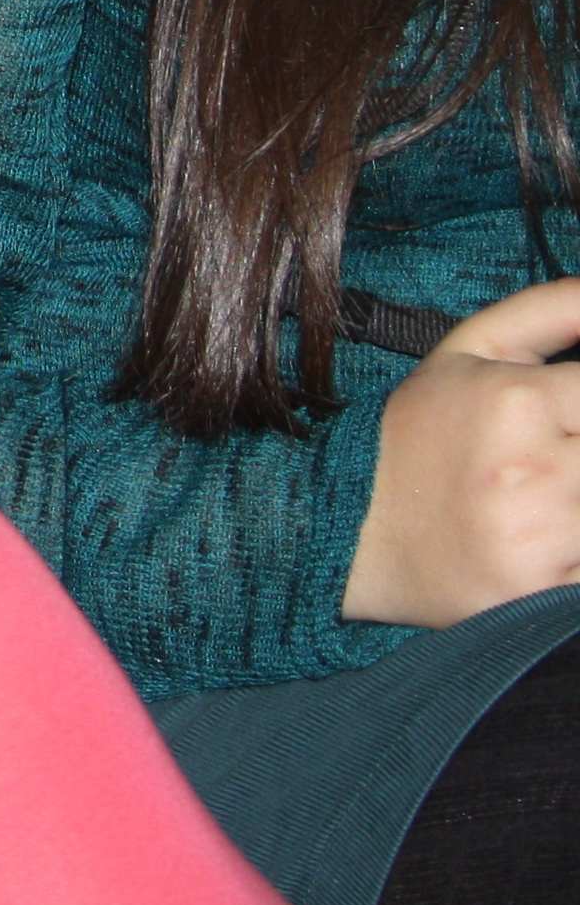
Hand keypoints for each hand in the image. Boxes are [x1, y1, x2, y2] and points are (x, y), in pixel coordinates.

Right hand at [344, 279, 579, 631]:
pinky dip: (577, 552)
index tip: (572, 418)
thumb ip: (551, 310)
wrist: (348, 531)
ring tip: (551, 496)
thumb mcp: (467, 352)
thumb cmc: (417, 435)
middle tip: (563, 458)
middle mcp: (535, 469)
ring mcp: (541, 538)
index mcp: (520, 400)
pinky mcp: (543, 594)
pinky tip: (550, 537)